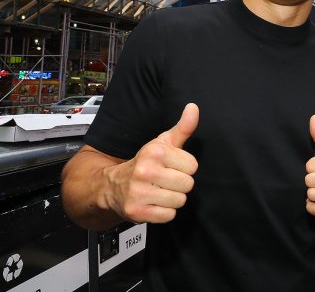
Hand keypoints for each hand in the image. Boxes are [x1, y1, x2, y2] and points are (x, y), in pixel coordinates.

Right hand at [105, 103, 198, 223]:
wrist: (112, 186)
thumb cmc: (144, 163)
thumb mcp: (162, 143)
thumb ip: (183, 127)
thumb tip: (194, 107)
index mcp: (154, 152)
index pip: (193, 166)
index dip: (185, 168)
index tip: (172, 167)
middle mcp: (145, 171)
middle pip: (188, 184)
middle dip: (180, 184)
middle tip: (166, 181)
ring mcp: (139, 192)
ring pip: (179, 201)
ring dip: (172, 199)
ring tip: (159, 191)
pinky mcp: (136, 211)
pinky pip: (168, 216)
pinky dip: (164, 212)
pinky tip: (154, 203)